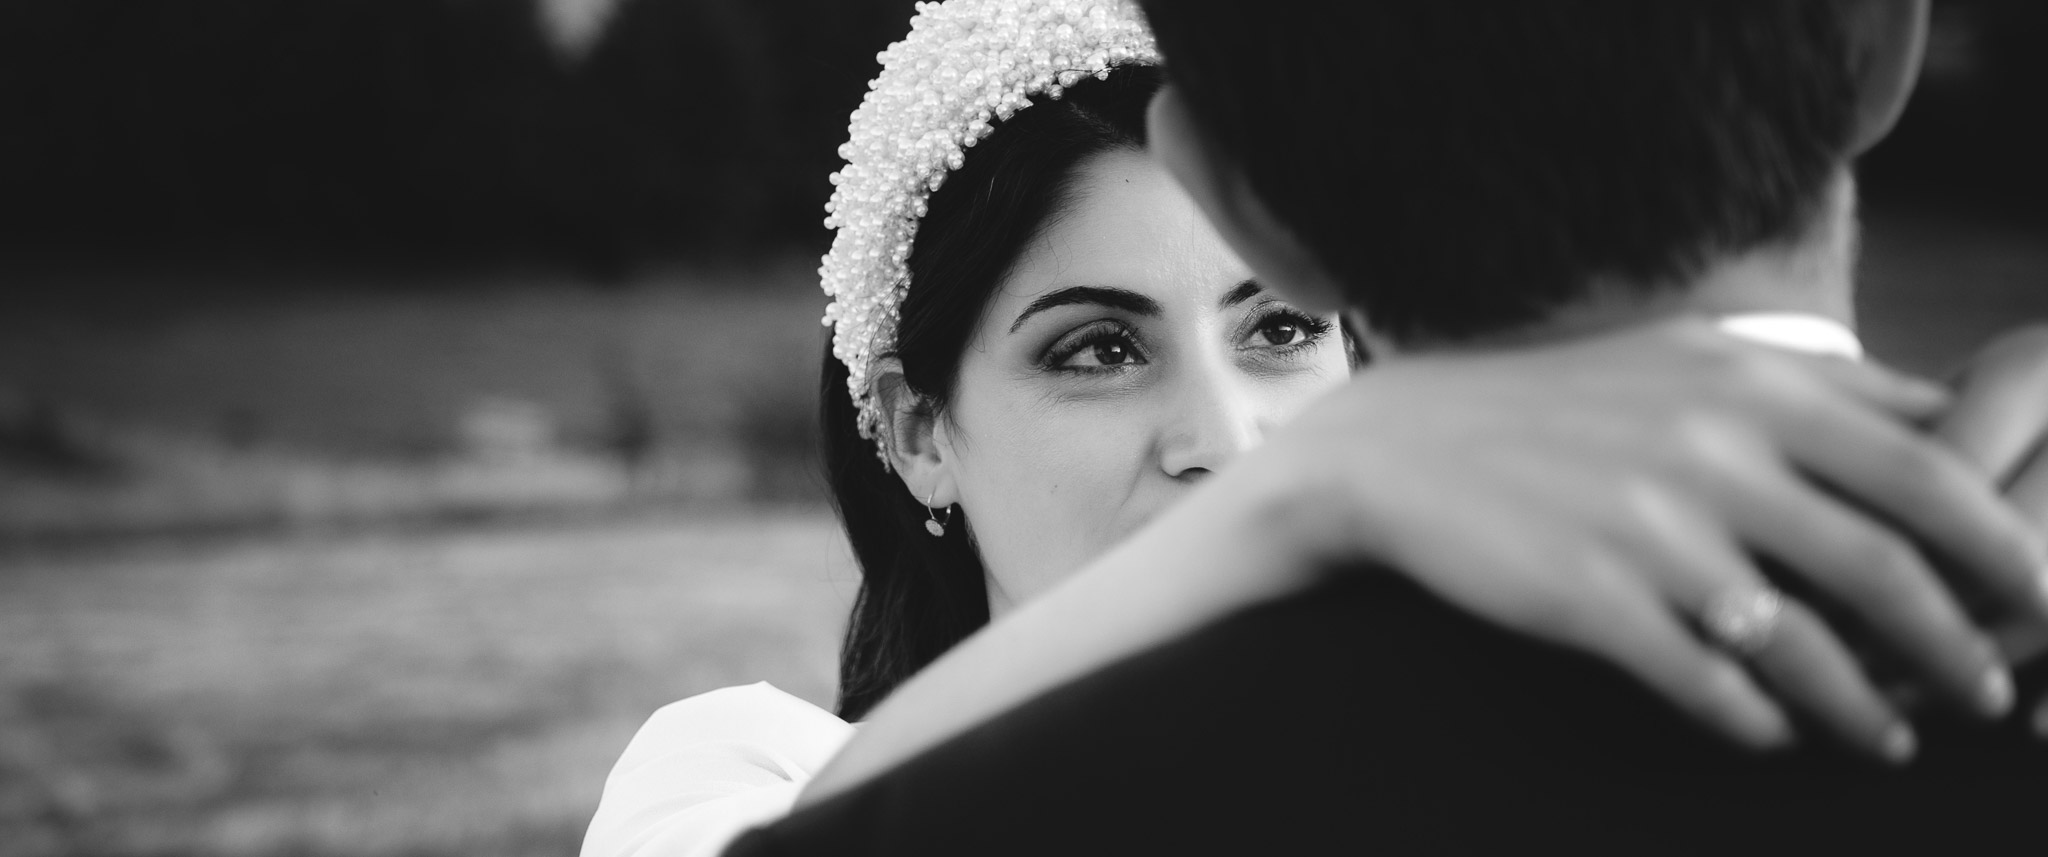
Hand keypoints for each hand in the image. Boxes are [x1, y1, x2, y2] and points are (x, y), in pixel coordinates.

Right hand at [1244, 317, 2047, 761]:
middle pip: (1887, 559)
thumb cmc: (1560, 406)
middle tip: (1995, 692)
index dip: (2004, 540)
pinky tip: (1775, 738)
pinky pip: (1703, 681)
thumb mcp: (1687, 361)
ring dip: (1867, 706)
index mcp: (1752, 383)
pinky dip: (1755, 722)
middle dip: (1962, 640)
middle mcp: (1713, 447)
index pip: (1928, 461)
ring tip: (1895, 742)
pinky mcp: (1588, 595)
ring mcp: (1649, 525)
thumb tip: (1941, 417)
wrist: (1402, 446)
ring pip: (1803, 639)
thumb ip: (1811, 384)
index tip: (2039, 594)